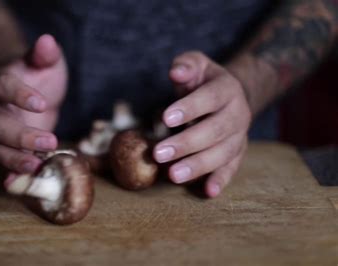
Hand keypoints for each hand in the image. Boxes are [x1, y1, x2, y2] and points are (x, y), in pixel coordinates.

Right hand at [0, 34, 67, 176]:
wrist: (29, 91)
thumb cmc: (37, 75)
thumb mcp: (45, 62)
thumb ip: (44, 54)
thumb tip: (47, 40)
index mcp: (3, 84)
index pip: (5, 87)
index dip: (20, 95)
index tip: (41, 102)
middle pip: (1, 126)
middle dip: (23, 136)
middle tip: (49, 141)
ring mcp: (2, 132)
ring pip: (1, 149)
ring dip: (17, 160)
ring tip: (37, 166)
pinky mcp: (11, 148)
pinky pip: (7, 163)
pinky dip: (12, 175)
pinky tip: (18, 185)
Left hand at [154, 51, 250, 197]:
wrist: (230, 95)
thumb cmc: (203, 81)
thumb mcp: (196, 65)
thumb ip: (186, 65)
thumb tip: (176, 72)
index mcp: (227, 89)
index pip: (211, 98)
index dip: (190, 108)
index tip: (165, 118)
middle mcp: (238, 114)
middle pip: (215, 130)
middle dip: (186, 143)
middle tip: (159, 153)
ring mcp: (240, 136)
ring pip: (223, 153)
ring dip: (198, 165)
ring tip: (173, 175)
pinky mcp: (237, 153)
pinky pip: (231, 169)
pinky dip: (221, 181)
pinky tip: (208, 193)